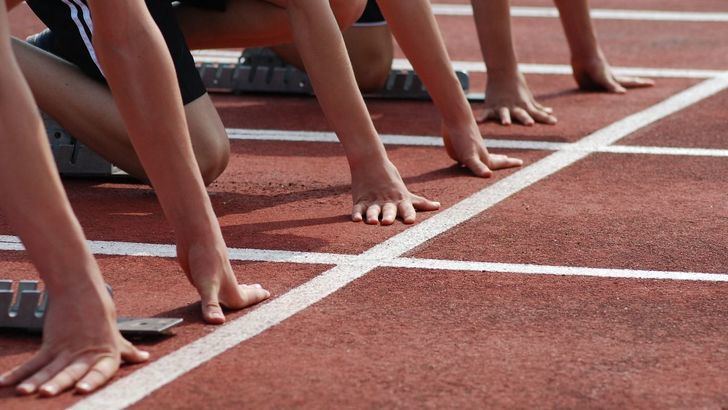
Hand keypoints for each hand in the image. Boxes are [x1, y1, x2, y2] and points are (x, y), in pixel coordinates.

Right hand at [0, 284, 148, 395]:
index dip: (92, 381)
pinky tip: (4, 384)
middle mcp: (86, 353)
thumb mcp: (115, 335)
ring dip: (36, 381)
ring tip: (24, 392)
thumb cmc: (100, 314)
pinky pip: (34, 362)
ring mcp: (67, 349)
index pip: (101, 371)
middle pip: (70, 372)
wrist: (80, 289)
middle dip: (59, 384)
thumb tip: (144, 358)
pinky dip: (18, 373)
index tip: (81, 390)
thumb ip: (127, 351)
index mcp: (107, 354)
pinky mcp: (51, 344)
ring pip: (50, 368)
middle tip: (48, 394)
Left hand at [177, 238, 270, 323]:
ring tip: (245, 287)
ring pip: (227, 287)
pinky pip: (212, 284)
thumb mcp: (207, 286)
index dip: (256, 299)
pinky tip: (214, 283)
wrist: (196, 235)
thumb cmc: (206, 259)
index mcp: (229, 289)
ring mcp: (213, 277)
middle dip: (251, 294)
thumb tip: (218, 323)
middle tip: (261, 290)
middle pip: (241, 292)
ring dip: (237, 289)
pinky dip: (218, 287)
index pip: (245, 300)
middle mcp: (223, 284)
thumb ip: (211, 306)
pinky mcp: (200, 272)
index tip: (269, 295)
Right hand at [351, 160, 439, 224]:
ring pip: (372, 210)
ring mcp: (373, 201)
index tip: (410, 221)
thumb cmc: (391, 180)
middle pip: (388, 210)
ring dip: (372, 216)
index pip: (406, 209)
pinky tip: (355, 219)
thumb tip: (438, 206)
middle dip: (388, 216)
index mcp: (399, 200)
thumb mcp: (406, 192)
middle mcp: (387, 202)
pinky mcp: (360, 201)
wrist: (371, 162)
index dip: (409, 215)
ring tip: (372, 222)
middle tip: (387, 223)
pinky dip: (356, 214)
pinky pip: (358, 209)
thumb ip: (421, 203)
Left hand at [442, 122, 522, 176]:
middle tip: (512, 160)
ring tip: (498, 156)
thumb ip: (478, 167)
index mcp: (484, 159)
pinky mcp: (460, 147)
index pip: (500, 163)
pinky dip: (470, 157)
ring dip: (491, 157)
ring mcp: (471, 150)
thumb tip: (489, 175)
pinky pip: (467, 155)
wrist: (456, 118)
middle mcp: (479, 154)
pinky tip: (467, 158)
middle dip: (502, 161)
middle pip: (494, 160)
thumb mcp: (470, 157)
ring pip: (483, 156)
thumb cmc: (463, 139)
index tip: (521, 162)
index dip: (510, 164)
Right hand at [480, 71, 556, 125]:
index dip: (545, 118)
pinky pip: (487, 113)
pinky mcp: (491, 106)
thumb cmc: (517, 86)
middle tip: (530, 124)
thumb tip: (550, 112)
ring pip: (504, 113)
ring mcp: (502, 106)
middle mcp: (514, 107)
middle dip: (525, 119)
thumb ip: (538, 108)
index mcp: (524, 106)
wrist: (502, 72)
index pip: (537, 114)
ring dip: (505, 118)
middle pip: (521, 114)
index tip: (554, 122)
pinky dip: (483, 117)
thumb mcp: (528, 98)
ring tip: (506, 124)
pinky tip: (480, 122)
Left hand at [572, 55, 654, 92]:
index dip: (642, 84)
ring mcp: (598, 85)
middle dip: (632, 87)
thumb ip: (612, 86)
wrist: (583, 57)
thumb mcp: (604, 78)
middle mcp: (608, 83)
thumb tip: (624, 94)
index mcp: (615, 80)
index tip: (654, 83)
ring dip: (613, 96)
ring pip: (607, 93)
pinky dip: (594, 99)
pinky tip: (594, 101)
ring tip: (621, 97)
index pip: (631, 83)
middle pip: (623, 87)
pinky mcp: (587, 88)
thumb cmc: (595, 66)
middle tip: (642, 87)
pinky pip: (592, 96)